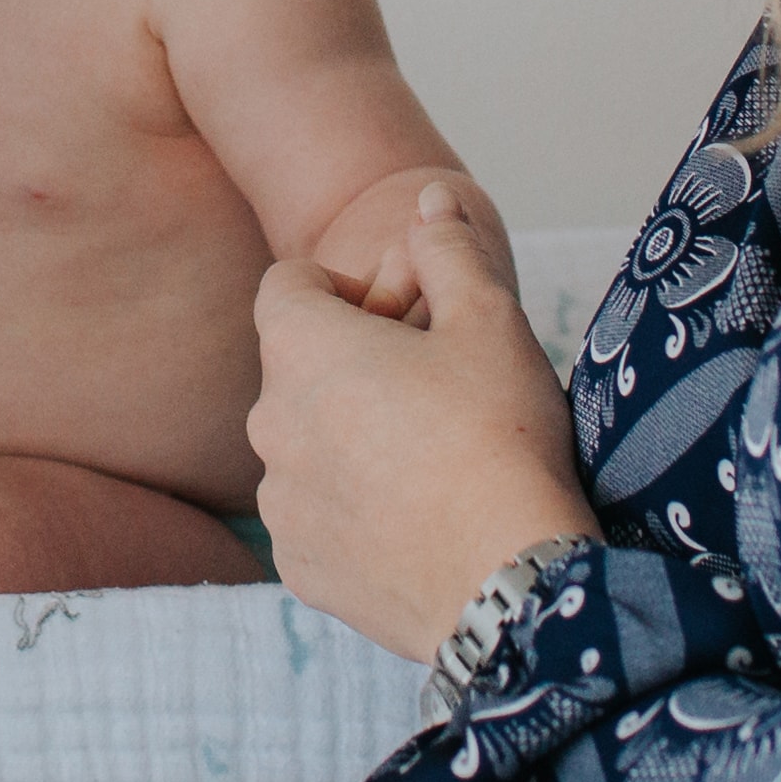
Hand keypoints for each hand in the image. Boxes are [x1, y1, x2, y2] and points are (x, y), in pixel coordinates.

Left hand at [251, 183, 597, 664]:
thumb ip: (448, 249)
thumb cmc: (500, 438)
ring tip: (429, 456)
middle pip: (297, 364)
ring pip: (304, 443)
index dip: (348, 288)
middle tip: (431, 383)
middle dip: (351, 361)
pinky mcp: (299, 566)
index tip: (407, 319)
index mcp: (299, 347)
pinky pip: (315, 513)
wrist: (513, 583)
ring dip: (348, 436)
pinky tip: (415, 517)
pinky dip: (351, 507)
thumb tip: (430, 198)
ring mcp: (278, 501)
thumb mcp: (489, 320)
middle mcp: (267, 422)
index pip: (289, 284)